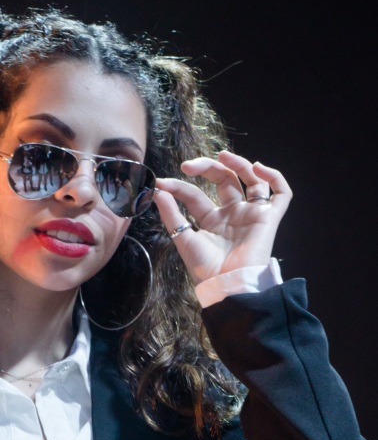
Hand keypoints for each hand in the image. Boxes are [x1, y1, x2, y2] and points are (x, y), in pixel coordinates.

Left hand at [153, 151, 291, 284]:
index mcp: (212, 220)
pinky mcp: (269, 218)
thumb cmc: (205, 267)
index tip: (162, 183)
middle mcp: (233, 214)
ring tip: (223, 156)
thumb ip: (171, 215)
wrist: (226, 283)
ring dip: (240, 164)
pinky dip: (274, 177)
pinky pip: (282, 193)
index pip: (195, 194)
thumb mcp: (183, 238)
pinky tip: (258, 168)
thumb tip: (158, 191)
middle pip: (225, 180)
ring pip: (252, 180)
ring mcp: (252, 214)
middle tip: (189, 165)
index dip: (179, 186)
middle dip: (208, 167)